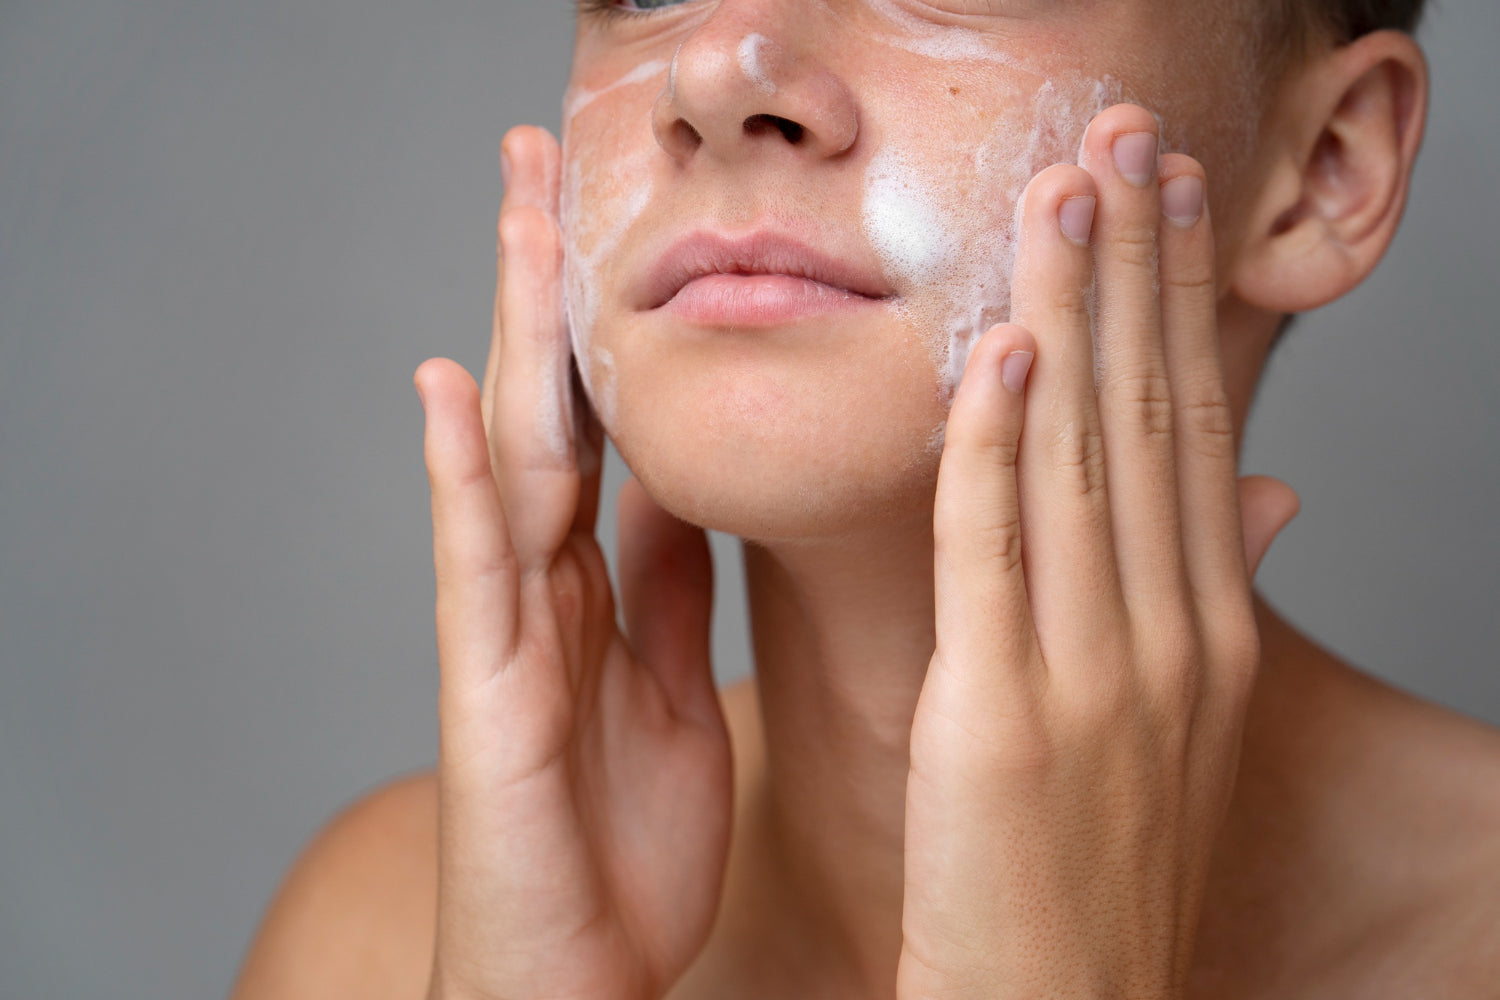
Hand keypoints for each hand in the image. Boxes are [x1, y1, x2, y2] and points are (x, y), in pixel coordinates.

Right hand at [414, 125, 732, 999]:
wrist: (570, 978)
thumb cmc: (618, 846)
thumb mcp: (673, 692)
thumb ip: (671, 590)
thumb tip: (686, 493)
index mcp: (598, 588)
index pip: (604, 423)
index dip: (610, 318)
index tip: (621, 216)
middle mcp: (543, 588)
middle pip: (553, 405)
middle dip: (550, 280)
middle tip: (543, 154)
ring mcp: (507, 633)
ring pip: (512, 455)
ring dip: (512, 330)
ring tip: (511, 212)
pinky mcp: (489, 693)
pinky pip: (476, 571)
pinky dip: (459, 476)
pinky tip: (454, 386)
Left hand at [897, 105, 1300, 998]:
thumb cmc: (1094, 877)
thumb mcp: (1174, 734)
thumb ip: (1198, 604)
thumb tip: (1253, 495)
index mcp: (1204, 636)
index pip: (1192, 433)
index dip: (1178, 306)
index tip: (1164, 203)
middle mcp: (1169, 639)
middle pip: (1151, 415)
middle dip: (1136, 268)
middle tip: (1124, 143)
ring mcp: (1094, 675)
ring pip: (1081, 456)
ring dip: (1069, 313)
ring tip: (1063, 196)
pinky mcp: (1001, 715)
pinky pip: (995, 550)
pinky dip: (996, 442)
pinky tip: (996, 349)